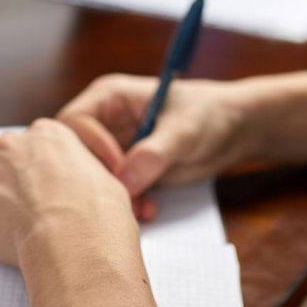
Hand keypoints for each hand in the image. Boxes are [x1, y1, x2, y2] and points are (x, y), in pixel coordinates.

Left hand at [0, 118, 135, 267]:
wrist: (75, 241)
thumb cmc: (99, 213)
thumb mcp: (103, 178)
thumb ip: (77, 172)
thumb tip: (75, 186)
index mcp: (46, 133)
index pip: (35, 147)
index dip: (42, 173)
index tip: (49, 193)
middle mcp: (10, 144)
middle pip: (6, 163)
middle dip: (14, 185)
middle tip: (33, 213)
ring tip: (23, 231)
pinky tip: (8, 241)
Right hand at [57, 74, 261, 217]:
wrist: (233, 130)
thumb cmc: (209, 114)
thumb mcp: (185, 130)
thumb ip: (155, 153)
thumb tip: (126, 180)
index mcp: (108, 98)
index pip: (74, 122)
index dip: (90, 147)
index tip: (118, 169)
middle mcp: (104, 122)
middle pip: (75, 152)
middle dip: (97, 177)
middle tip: (124, 198)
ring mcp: (113, 147)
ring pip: (91, 175)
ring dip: (113, 195)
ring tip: (142, 208)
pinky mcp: (126, 169)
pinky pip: (112, 189)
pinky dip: (126, 203)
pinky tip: (149, 209)